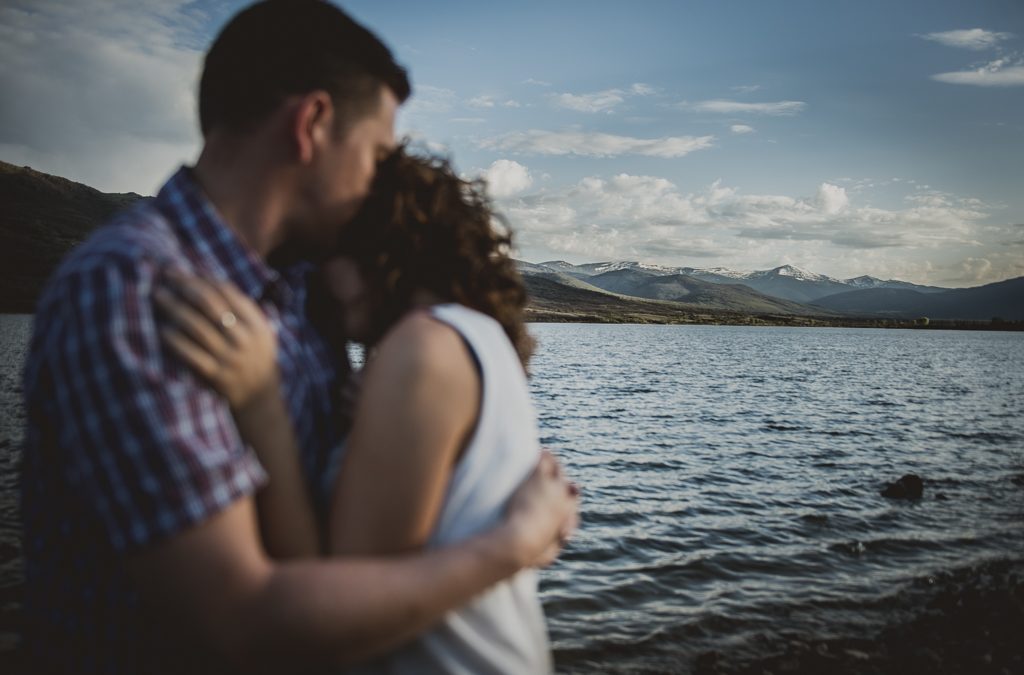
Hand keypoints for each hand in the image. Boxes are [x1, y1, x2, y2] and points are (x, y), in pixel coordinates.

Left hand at [154, 270, 278, 409]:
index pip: (227, 292)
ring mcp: (230, 358)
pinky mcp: (216, 375)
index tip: (181, 271)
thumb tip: (205, 278)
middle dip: (185, 287)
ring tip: (159, 296)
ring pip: (197, 327)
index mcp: (256, 323)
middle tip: (165, 277)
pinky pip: (191, 354)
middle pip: (210, 305)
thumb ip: (241, 308)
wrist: (260, 396)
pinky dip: (175, 340)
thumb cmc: (254, 355)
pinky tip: (163, 328)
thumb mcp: (260, 330)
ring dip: (175, 308)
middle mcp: (244, 338)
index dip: (201, 278)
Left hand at [503, 450, 579, 568]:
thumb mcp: (545, 555)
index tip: (566, 498)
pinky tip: (540, 450)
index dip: (568, 500)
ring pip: (558, 469)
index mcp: (568, 516)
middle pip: (567, 485)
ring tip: (549, 456)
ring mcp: (552, 486)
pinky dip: (544, 455)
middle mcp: (565, 498)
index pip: (572, 503)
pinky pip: (545, 460)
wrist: (521, 540)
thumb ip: (551, 548)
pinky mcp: (538, 477)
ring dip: (554, 464)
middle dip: (565, 483)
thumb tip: (549, 552)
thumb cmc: (530, 552)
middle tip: (560, 479)